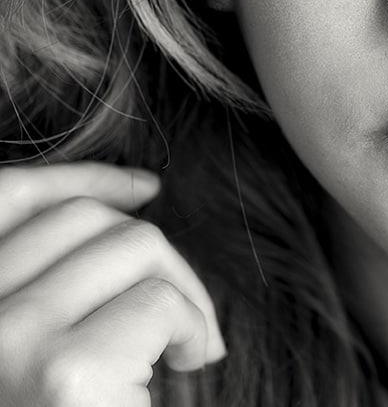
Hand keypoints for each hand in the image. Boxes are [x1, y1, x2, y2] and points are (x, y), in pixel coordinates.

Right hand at [0, 162, 225, 406]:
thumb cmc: (76, 403)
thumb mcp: (45, 335)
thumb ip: (55, 274)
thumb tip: (137, 193)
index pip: (3, 198)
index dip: (82, 177)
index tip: (146, 188)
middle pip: (82, 219)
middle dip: (156, 253)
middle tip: (182, 316)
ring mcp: (5, 341)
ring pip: (134, 246)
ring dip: (185, 292)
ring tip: (188, 345)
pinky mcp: (65, 372)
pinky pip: (159, 300)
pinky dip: (193, 327)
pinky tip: (189, 365)